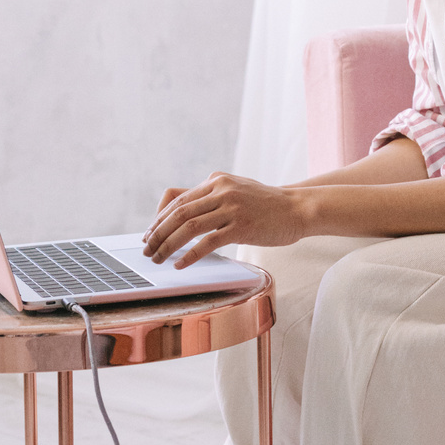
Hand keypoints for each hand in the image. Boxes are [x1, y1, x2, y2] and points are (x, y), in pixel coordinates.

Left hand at [143, 172, 307, 268]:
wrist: (297, 208)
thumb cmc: (265, 204)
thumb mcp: (235, 190)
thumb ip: (211, 196)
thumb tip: (181, 209)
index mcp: (217, 180)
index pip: (178, 199)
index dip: (159, 218)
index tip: (149, 234)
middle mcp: (222, 189)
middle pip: (179, 212)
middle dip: (158, 233)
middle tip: (147, 249)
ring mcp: (232, 207)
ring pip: (189, 226)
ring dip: (168, 245)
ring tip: (158, 258)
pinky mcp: (241, 225)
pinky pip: (209, 241)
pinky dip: (190, 254)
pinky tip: (181, 264)